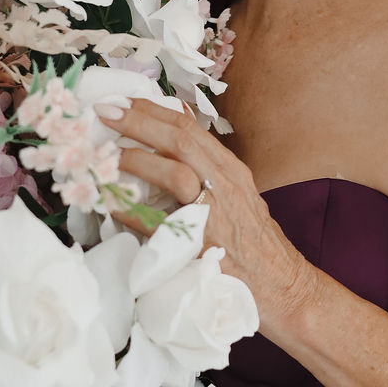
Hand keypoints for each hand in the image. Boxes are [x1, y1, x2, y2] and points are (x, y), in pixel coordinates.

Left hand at [95, 97, 318, 337]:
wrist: (282, 286)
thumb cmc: (253, 242)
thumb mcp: (235, 193)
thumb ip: (206, 167)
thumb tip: (169, 134)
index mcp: (230, 170)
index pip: (189, 128)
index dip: (152, 110)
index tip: (122, 100)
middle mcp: (226, 186)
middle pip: (181, 141)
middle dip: (139, 122)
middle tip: (104, 112)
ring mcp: (217, 215)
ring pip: (176, 174)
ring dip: (137, 161)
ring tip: (106, 157)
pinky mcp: (204, 247)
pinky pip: (161, 226)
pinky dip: (134, 214)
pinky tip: (112, 206)